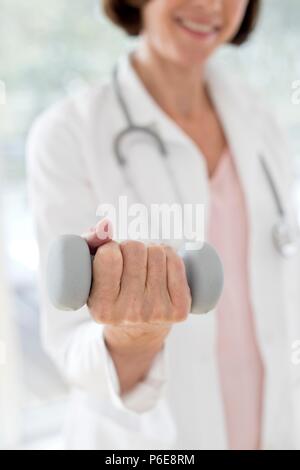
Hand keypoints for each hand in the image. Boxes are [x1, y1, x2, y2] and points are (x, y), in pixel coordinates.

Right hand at [83, 220, 190, 392]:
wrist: (138, 330)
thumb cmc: (111, 292)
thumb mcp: (91, 275)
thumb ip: (89, 244)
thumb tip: (106, 225)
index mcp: (102, 308)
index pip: (109, 255)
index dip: (110, 248)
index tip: (111, 256)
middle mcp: (129, 313)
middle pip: (135, 249)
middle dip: (131, 248)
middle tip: (130, 260)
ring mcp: (156, 312)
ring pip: (157, 251)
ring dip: (151, 250)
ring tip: (145, 264)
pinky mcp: (179, 310)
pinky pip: (176, 262)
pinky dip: (169, 255)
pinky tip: (163, 265)